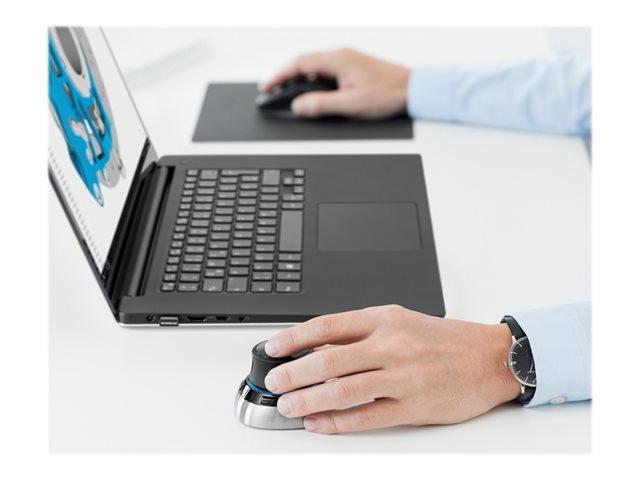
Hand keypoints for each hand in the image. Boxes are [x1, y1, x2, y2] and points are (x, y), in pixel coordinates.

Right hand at [259, 49, 409, 118]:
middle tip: (272, 93)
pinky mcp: (353, 69)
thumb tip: (298, 106)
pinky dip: (313, 83)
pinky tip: (313, 95)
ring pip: (315, 70)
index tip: (266, 87)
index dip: (278, 76)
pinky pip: (326, 73)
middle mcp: (341, 57)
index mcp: (337, 60)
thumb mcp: (351, 104)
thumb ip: (322, 105)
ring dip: (300, 81)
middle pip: (304, 65)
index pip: (298, 65)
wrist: (414, 90)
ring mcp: (347, 62)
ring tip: (288, 96)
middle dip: (285, 79)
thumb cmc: (389, 93)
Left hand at [264, 305, 520, 433]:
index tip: (273, 347)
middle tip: (273, 383)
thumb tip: (319, 346)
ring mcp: (403, 377)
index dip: (295, 337)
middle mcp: (391, 345)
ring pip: (343, 390)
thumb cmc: (443, 339)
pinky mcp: (415, 406)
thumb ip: (360, 334)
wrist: (489, 357)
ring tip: (288, 405)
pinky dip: (338, 422)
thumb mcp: (400, 321)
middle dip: (294, 373)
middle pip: (329, 359)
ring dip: (309, 400)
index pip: (328, 325)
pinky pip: (368, 416)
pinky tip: (319, 424)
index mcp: (384, 319)